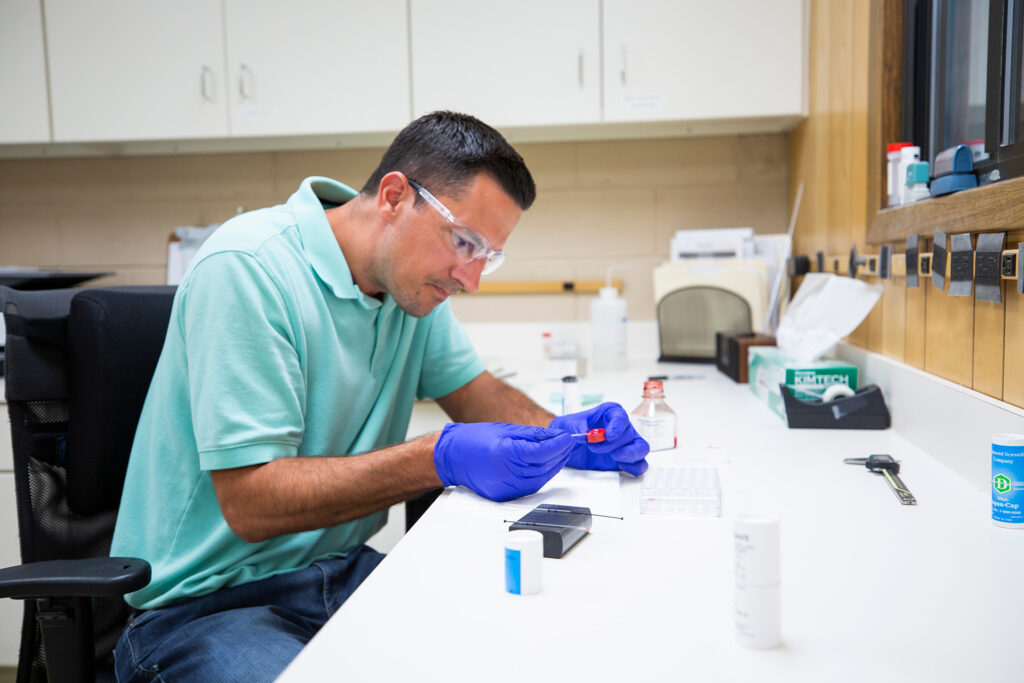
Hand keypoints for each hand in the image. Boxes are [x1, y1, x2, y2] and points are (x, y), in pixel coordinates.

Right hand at [433, 422, 573, 501]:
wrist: (452, 457)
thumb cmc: (473, 440)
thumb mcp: (505, 429)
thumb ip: (532, 435)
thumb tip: (554, 436)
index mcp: (504, 453)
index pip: (541, 452)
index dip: (558, 445)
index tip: (567, 439)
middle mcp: (504, 473)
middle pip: (543, 467)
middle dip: (559, 455)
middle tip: (566, 444)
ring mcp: (504, 487)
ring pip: (540, 479)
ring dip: (553, 466)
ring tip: (558, 453)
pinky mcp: (505, 496)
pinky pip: (531, 487)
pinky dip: (541, 476)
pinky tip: (544, 466)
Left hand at [549, 402, 649, 475]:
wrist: (567, 446)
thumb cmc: (570, 429)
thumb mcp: (567, 424)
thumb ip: (575, 426)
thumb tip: (584, 433)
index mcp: (610, 413)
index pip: (621, 416)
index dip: (617, 425)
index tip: (609, 435)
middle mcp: (621, 428)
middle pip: (629, 434)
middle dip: (614, 443)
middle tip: (595, 448)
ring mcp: (625, 444)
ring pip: (641, 448)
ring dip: (630, 454)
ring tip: (614, 457)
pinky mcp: (625, 460)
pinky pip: (640, 464)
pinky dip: (634, 467)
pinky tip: (620, 466)